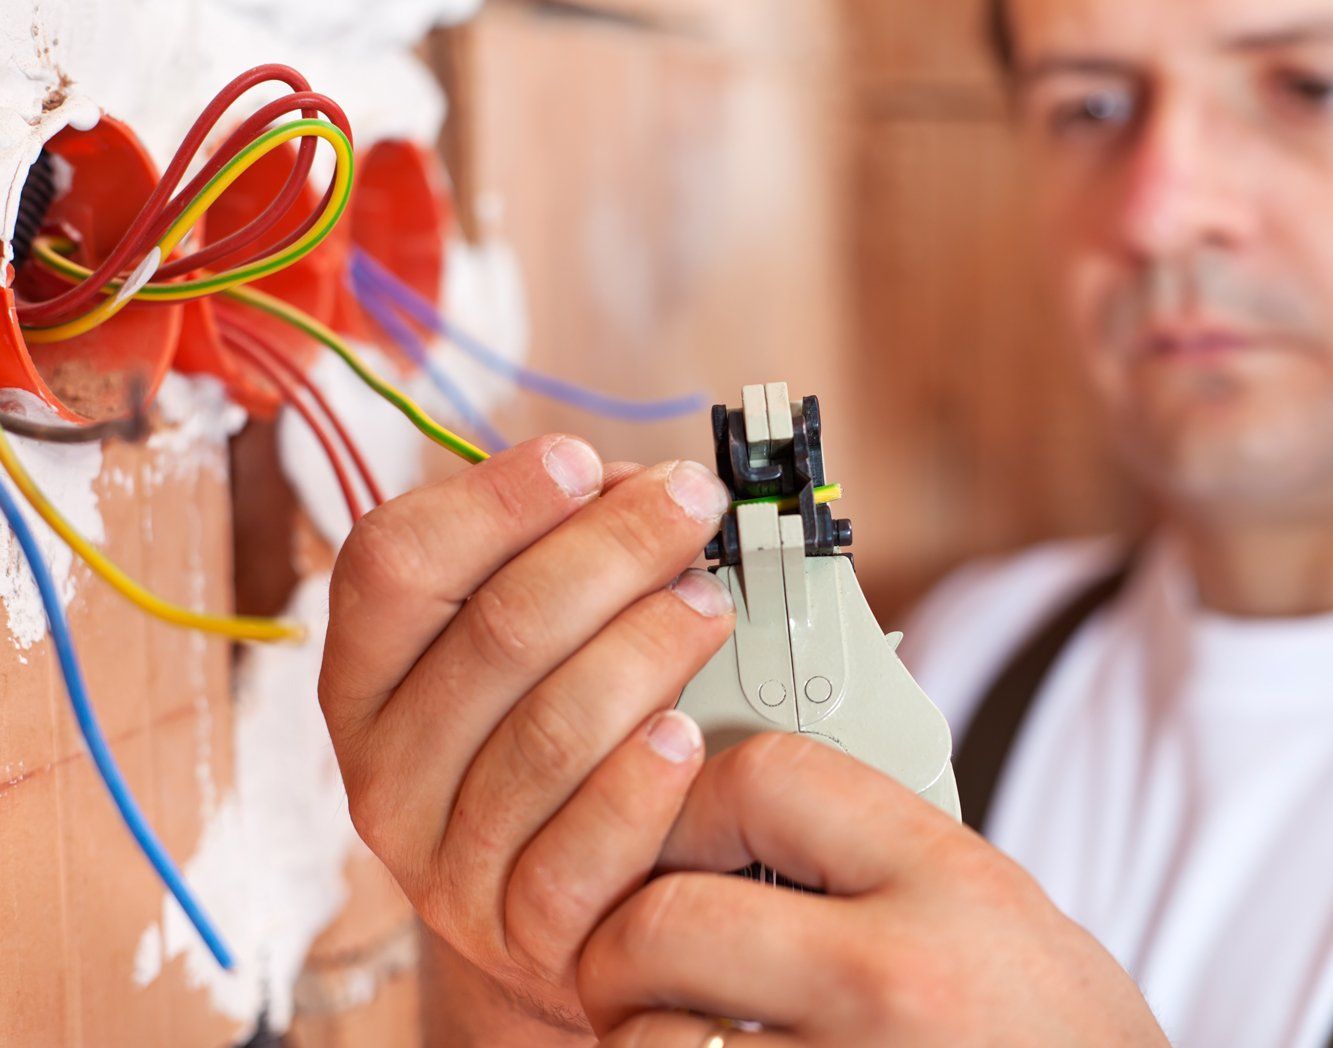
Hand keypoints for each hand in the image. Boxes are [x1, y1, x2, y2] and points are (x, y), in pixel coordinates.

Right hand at [317, 436, 736, 1042]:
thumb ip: (554, 562)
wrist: (550, 910)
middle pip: (499, 632)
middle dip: (615, 548)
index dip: (493, 499)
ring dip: (648, 646)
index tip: (580, 460)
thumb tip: (636, 490)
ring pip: (551, 732)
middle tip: (693, 506)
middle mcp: (386, 769)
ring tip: (709, 605)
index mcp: (366, 677)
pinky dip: (642, 783)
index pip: (394, 563)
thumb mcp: (516, 650)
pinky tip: (688, 736)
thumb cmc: (541, 745)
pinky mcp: (518, 932)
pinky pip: (582, 851)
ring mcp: (445, 861)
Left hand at [577, 733, 1168, 1046]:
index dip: (692, 794)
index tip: (676, 829)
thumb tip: (753, 800)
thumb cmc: (1067, 1044)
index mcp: (951, 885)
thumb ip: (887, 858)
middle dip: (622, 940)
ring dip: (640, 1040)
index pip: (764, 777)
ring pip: (651, 1041)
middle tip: (635, 959)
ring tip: (681, 1038)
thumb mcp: (1008, 918)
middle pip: (670, 916)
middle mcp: (898, 979)